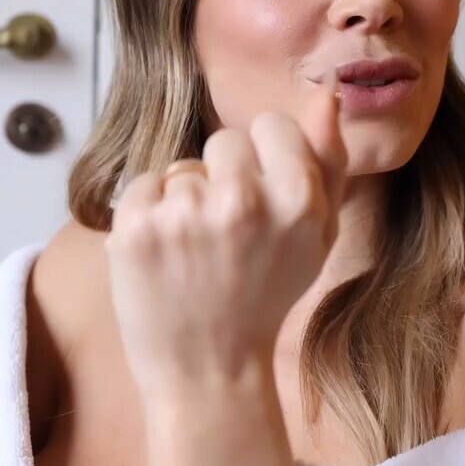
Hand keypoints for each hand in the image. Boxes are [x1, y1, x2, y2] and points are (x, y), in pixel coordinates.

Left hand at [104, 69, 346, 403]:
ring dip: (184, 203)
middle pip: (224, 142)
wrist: (209, 371)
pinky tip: (164, 257)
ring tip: (195, 255)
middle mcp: (241, 200)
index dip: (265, 161)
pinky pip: (142, 186)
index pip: (271, 125)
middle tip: (227, 236)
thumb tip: (325, 94)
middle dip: (223, 178)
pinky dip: (148, 216)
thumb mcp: (317, 236)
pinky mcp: (136, 227)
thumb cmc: (265, 298)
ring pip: (181, 170)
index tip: (261, 201)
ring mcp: (184, 213)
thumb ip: (328, 162)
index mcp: (296, 199)